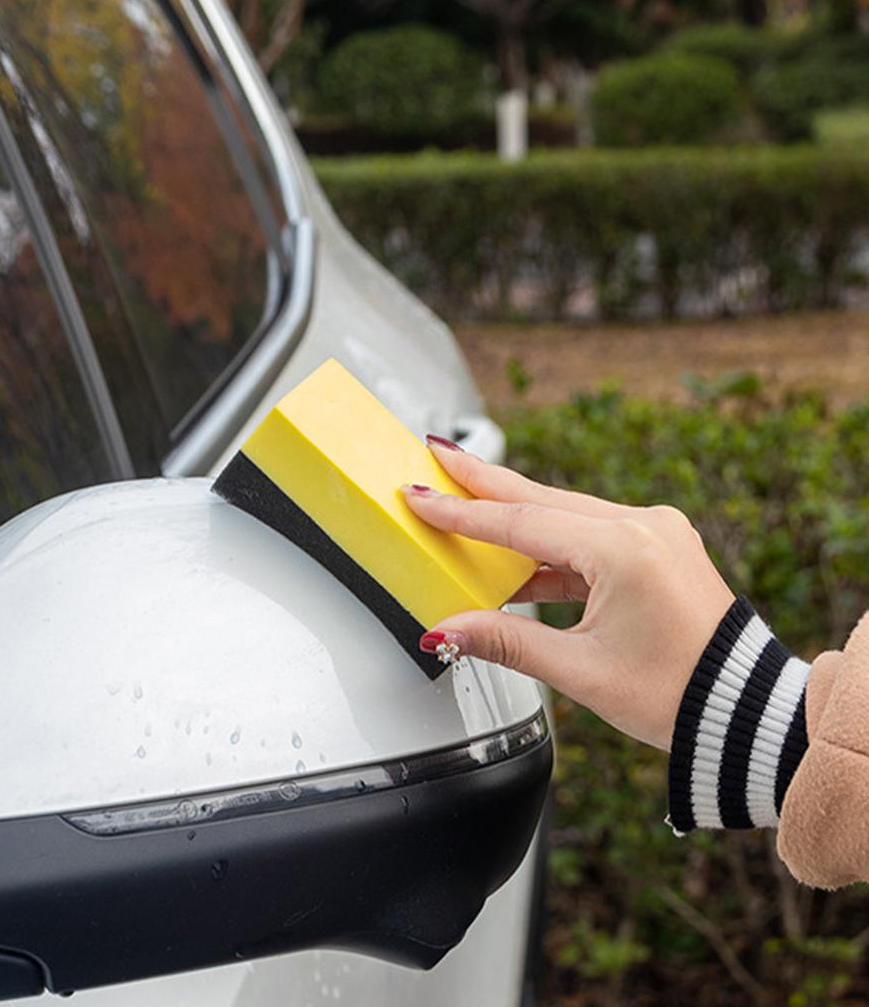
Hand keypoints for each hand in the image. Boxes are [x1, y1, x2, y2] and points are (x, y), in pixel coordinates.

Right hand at [402, 439, 734, 750]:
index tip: (420, 494)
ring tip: (465, 502)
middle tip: (438, 455)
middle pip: (541, 497)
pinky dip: (548, 547)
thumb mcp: (580, 671)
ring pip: (564, 513)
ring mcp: (654, 532)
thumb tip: (446, 630)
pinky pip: (587, 535)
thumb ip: (505, 641)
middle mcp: (643, 526)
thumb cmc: (678, 693)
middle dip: (483, 480)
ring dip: (514, 514)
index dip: (462, 513)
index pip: (522, 523)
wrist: (744, 709)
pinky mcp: (656, 546)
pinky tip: (515, 562)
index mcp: (625, 550)